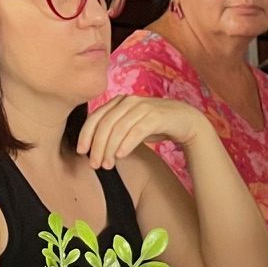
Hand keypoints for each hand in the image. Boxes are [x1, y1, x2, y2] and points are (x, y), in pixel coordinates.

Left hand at [76, 95, 207, 168]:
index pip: (96, 117)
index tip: (82, 152)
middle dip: (97, 146)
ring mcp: (142, 107)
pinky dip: (126, 144)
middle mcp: (128, 101)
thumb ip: (115, 131)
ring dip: (110, 149)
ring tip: (107, 165)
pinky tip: (120, 156)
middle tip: (94, 164)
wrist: (185, 120)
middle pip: (105, 124)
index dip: (86, 135)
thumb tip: (96, 148)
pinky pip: (136, 131)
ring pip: (118, 129)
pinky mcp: (155, 116)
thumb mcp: (132, 126)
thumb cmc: (156, 125)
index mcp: (118, 101)